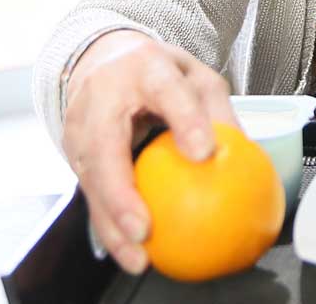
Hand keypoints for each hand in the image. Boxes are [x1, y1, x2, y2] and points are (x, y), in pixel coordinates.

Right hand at [61, 31, 236, 273]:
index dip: (185, 120)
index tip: (203, 151)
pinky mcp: (72, 153)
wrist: (101, 58)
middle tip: (144, 230)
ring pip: (90, 181)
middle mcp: (103, 97)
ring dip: (111, 224)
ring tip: (138, 257)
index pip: (167, 90)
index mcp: (145, 66)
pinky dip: (108, 224)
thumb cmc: (155, 71)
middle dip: (121, 194)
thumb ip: (215, 109)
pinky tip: (130, 250)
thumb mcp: (194, 75)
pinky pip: (90, 192)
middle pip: (106, 147)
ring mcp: (80, 127)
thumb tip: (243, 152)